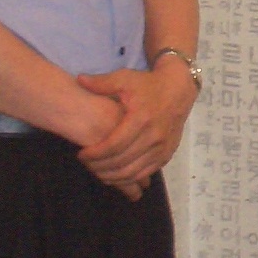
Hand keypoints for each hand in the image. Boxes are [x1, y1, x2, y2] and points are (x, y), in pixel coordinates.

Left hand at [75, 62, 197, 194]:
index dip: (95, 154)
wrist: (178, 90)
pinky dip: (128, 178)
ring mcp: (162, 148)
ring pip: (133, 172)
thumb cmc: (148, 84)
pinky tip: (114, 175)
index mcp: (141, 118)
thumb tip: (80, 79)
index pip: (114, 145)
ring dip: (112, 176)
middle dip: (100, 167)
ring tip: (97, 172)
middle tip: (86, 164)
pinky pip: (145, 173)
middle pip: (122, 162)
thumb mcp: (125, 78)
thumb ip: (102, 83)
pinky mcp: (166, 155)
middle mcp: (153, 136)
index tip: (81, 155)